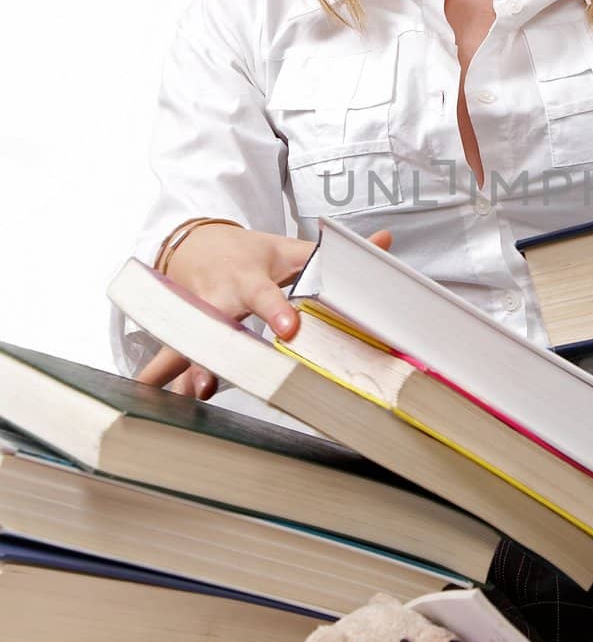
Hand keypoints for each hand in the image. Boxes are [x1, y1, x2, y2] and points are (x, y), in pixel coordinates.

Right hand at [135, 223, 391, 399]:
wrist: (197, 245)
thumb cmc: (251, 253)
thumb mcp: (288, 248)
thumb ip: (331, 254)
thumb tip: (386, 243)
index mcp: (248, 277)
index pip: (264, 293)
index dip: (276, 310)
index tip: (289, 329)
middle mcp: (217, 297)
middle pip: (214, 324)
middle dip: (211, 351)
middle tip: (211, 381)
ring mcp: (194, 316)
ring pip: (184, 343)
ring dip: (181, 370)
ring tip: (184, 396)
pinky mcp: (180, 331)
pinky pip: (171, 356)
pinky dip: (164, 377)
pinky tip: (158, 398)